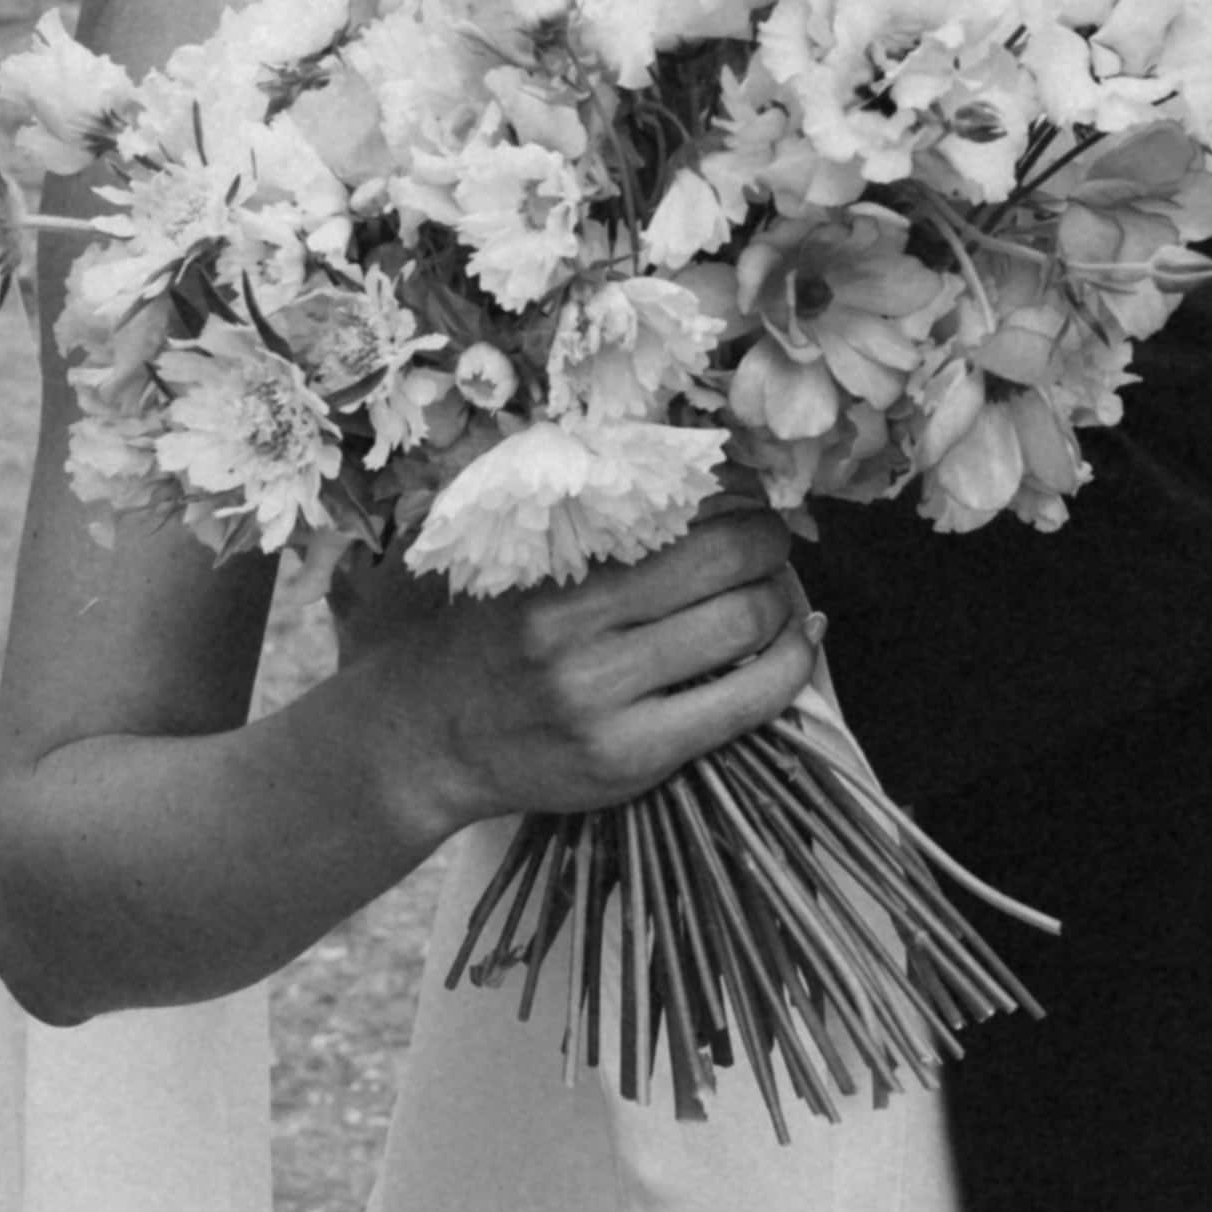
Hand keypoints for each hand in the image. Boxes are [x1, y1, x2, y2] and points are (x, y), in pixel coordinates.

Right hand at [349, 509, 817, 834]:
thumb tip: (659, 453)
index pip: (679, 510)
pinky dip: (789, 668)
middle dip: (771, 544)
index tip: (745, 497)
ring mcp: (606, 701)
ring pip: (746, 629)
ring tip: (776, 594)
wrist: (415, 739)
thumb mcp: (486, 545)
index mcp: (549, 567)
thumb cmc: (462, 629)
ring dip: (784, 602)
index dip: (735, 495)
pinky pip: (743, 706)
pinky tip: (796, 648)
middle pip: (729, 564)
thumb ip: (553, 498)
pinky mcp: (630, 758)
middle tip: (771, 543)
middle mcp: (577, 632)